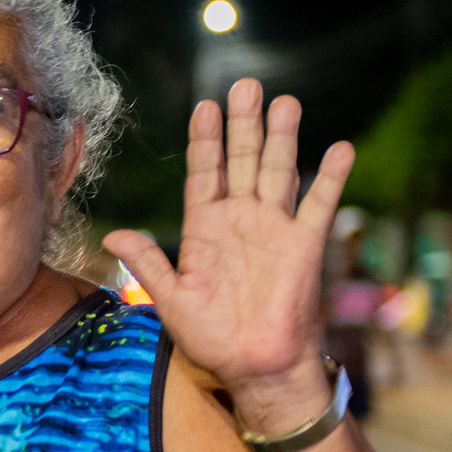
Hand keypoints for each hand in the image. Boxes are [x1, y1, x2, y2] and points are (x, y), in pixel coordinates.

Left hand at [103, 78, 353, 435]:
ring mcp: (274, 228)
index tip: (204, 106)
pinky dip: (330, 178)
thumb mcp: (171, 299)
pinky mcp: (304, 246)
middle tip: (246, 86)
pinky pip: (319, 206)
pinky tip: (339, 149)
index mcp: (204, 227)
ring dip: (281, 139)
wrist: (254, 366)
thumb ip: (148, 263)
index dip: (204, 140)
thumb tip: (113, 236)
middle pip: (240, 161)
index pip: (203, 172)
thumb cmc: (211, 336)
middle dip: (243, 125)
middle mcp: (240, 219)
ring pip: (277, 172)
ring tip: (284, 102)